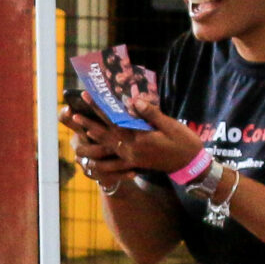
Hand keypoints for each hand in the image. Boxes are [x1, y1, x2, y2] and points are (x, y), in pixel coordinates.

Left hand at [61, 91, 202, 182]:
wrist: (191, 165)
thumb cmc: (184, 142)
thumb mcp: (170, 125)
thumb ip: (150, 114)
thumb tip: (132, 101)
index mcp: (140, 138)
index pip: (114, 121)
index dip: (100, 108)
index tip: (88, 98)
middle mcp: (131, 150)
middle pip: (105, 135)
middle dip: (89, 123)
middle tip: (74, 113)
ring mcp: (131, 159)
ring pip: (106, 149)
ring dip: (91, 140)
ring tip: (78, 133)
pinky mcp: (134, 164)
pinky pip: (113, 165)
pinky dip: (101, 161)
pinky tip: (91, 158)